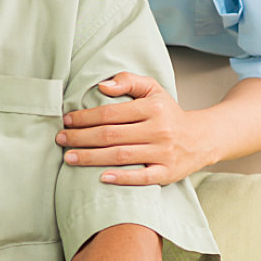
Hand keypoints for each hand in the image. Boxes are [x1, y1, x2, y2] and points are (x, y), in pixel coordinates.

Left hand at [55, 72, 210, 185]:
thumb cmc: (168, 113)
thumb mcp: (153, 89)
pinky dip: (122, 178)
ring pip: (121, 155)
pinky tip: (101, 178)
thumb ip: (128, 81)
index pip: (111, 113)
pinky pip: (142, 177)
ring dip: (91, 158)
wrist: (201, 138)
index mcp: (153, 108)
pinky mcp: (167, 173)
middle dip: (81, 138)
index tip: (67, 120)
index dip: (86, 117)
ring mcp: (164, 153)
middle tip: (60, 139)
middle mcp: (159, 130)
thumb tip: (101, 86)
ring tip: (69, 158)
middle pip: (111, 135)